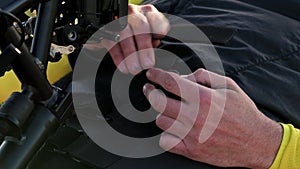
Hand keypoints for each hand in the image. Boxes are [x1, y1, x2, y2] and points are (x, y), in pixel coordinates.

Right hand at [101, 4, 169, 74]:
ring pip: (125, 33)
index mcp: (146, 13)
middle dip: (144, 47)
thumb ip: (152, 39)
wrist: (113, 35)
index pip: (155, 18)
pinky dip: (118, 57)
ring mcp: (118, 20)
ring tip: (135, 68)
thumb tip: (154, 44)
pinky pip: (112, 42)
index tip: (157, 41)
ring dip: (131, 54)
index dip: (158, 30)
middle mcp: (133, 13)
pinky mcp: (105, 30)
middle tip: (147, 64)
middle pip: (140, 26)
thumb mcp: (147, 36)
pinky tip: (123, 67)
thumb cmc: (135, 37)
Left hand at [143, 68, 282, 167]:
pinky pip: (165, 142)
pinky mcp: (191, 150)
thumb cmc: (243, 113)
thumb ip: (204, 76)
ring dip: (162, 113)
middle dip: (150, 92)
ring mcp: (192, 135)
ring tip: (169, 110)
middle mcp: (195, 117)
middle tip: (150, 89)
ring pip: (161, 121)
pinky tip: (173, 129)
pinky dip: (166, 134)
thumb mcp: (229, 86)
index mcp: (204, 98)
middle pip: (158, 102)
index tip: (151, 75)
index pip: (170, 82)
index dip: (156, 75)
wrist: (255, 142)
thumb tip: (183, 76)